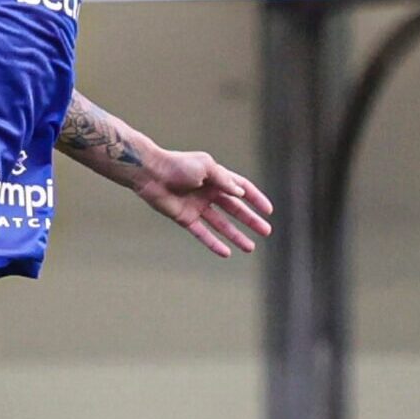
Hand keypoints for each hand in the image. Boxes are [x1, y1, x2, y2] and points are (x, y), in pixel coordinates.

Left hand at [132, 149, 273, 257]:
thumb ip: (224, 181)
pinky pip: (203, 233)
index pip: (241, 188)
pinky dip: (214, 243)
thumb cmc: (177, 165)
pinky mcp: (185, 218)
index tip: (268, 211)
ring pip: (221, 224)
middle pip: (235, 209)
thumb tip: (241, 194)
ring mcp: (197, 206)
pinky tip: (226, 253)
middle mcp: (208, 192)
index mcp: (215, 177)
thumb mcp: (206, 167)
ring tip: (251, 248)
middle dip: (250, 220)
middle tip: (266, 231)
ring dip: (236, 235)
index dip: (255, 198)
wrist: (151, 173)